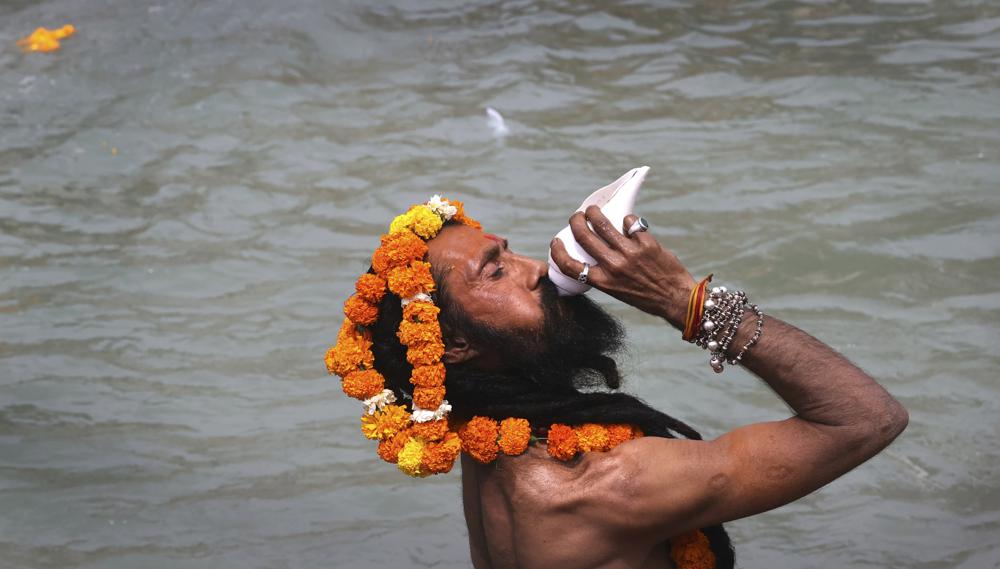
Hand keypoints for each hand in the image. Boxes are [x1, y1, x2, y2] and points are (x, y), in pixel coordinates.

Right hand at [550, 206, 694, 328]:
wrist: (675, 299)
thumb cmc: (645, 296)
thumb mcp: (617, 290)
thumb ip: (605, 273)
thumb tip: (595, 250)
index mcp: (603, 282)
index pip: (570, 266)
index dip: (558, 251)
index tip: (556, 241)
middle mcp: (614, 267)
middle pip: (584, 236)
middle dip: (576, 221)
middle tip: (577, 216)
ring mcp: (630, 253)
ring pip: (604, 223)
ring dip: (594, 213)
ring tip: (593, 210)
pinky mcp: (646, 243)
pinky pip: (630, 223)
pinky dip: (627, 221)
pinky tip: (629, 223)